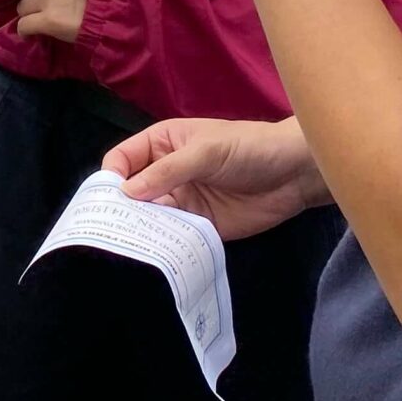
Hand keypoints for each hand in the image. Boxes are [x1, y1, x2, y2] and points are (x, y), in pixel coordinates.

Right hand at [104, 114, 328, 239]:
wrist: (295, 175)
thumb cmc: (248, 148)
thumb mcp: (207, 151)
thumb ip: (168, 171)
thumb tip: (126, 192)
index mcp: (162, 144)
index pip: (123, 159)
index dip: (111, 177)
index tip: (107, 200)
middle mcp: (166, 174)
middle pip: (132, 193)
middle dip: (121, 209)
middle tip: (111, 232)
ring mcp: (182, 201)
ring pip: (150, 217)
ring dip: (141, 229)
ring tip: (131, 247)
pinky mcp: (200, 226)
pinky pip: (175, 236)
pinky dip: (165, 244)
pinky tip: (157, 255)